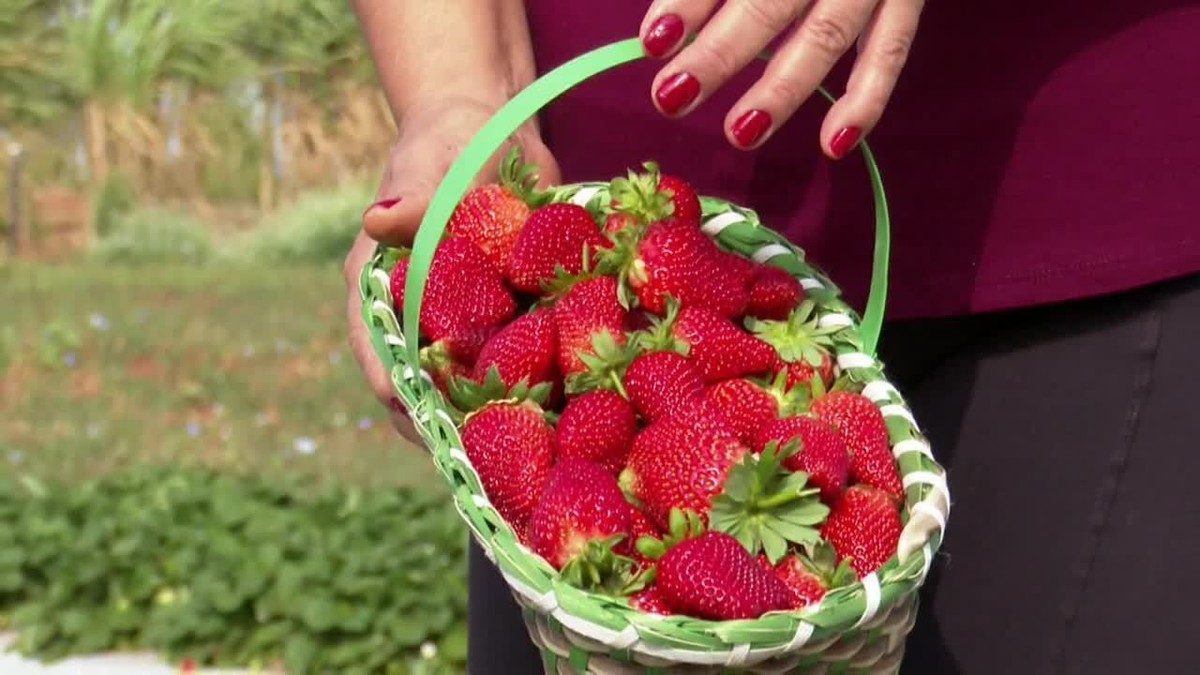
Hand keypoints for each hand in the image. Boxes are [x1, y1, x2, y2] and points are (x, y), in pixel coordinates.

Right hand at [344, 95, 559, 443]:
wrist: (495, 131)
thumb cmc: (450, 143)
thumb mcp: (433, 166)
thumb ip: (416, 197)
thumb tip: (378, 218)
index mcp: (379, 287)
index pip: (376, 348)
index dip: (395, 387)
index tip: (420, 418)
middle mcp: (414, 318)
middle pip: (420, 387)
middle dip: (448, 423)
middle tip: (483, 459)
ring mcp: (458, 327)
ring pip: (468, 388)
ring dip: (495, 418)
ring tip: (529, 456)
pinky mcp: (502, 326)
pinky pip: (514, 367)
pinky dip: (536, 389)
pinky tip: (569, 413)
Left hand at [639, 0, 923, 156]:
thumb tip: (666, 27)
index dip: (690, 0)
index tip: (656, 40)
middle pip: (771, 2)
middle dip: (721, 53)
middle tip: (672, 97)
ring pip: (827, 33)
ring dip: (783, 88)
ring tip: (740, 132)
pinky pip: (890, 48)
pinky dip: (866, 99)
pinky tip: (832, 144)